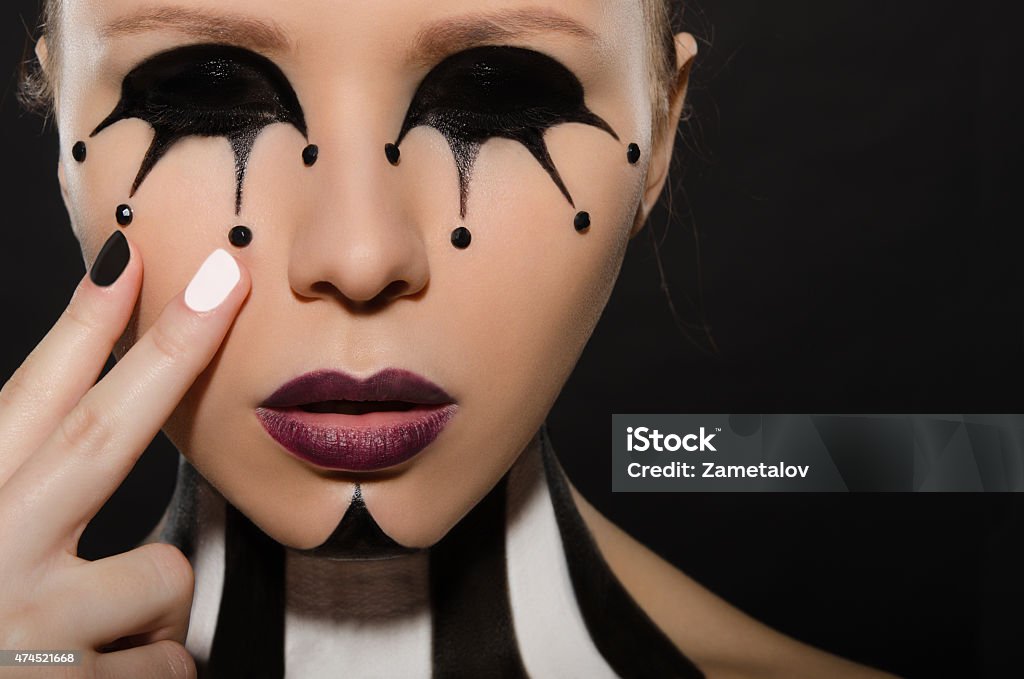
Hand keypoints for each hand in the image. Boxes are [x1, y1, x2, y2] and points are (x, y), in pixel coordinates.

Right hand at [0, 232, 249, 677]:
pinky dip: (151, 668)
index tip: (127, 257)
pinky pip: (170, 661)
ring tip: (87, 646)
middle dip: (170, 351)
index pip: (29, 403)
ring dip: (149, 610)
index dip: (80, 328)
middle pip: (99, 435)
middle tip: (225, 280)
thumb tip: (59, 441)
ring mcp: (36, 624)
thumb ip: (15, 494)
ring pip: (162, 578)